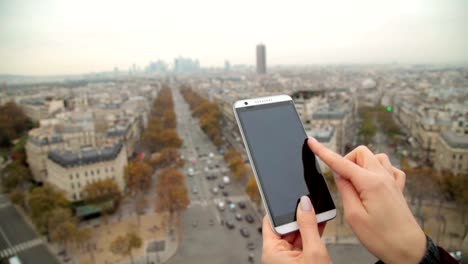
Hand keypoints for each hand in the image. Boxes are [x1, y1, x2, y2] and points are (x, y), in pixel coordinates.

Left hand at [262, 196, 329, 263]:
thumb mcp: (314, 252)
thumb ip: (309, 226)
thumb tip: (305, 204)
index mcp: (272, 251)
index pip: (270, 221)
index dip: (281, 208)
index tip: (292, 198)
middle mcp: (277, 254)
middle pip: (285, 227)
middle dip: (298, 216)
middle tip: (310, 204)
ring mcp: (288, 259)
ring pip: (296, 234)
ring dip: (307, 225)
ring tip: (319, 212)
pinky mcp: (299, 261)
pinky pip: (304, 243)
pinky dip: (312, 234)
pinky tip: (320, 223)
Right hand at [308, 138, 425, 263]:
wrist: (408, 250)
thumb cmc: (382, 238)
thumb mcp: (354, 216)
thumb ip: (345, 190)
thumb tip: (339, 175)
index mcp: (370, 183)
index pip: (341, 162)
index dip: (323, 152)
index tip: (312, 143)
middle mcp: (383, 177)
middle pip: (360, 153)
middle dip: (346, 161)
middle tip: (342, 182)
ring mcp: (392, 181)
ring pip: (374, 157)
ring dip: (361, 165)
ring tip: (356, 184)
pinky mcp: (397, 188)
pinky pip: (388, 168)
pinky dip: (377, 170)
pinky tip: (373, 183)